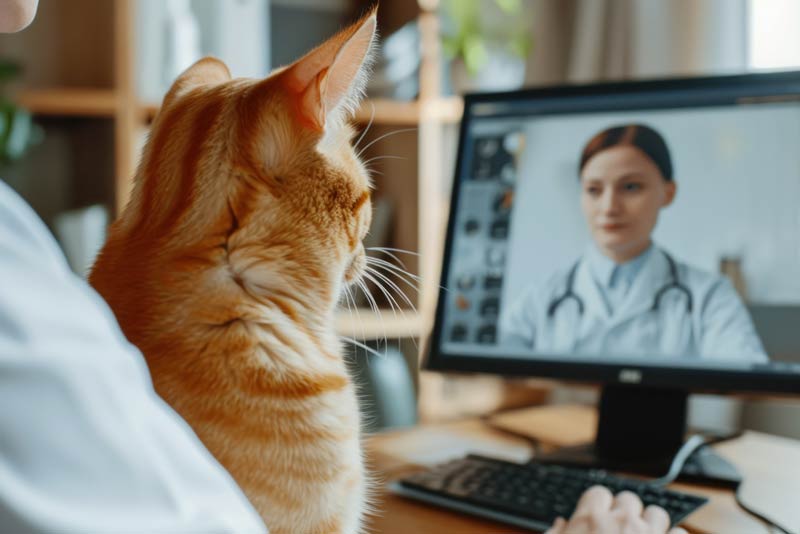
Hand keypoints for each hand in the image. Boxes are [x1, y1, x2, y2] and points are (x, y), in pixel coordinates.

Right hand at [544, 486, 687, 533]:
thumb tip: (561, 524)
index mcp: (589, 521)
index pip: (598, 493)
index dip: (599, 506)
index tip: (598, 518)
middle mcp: (621, 522)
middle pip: (628, 499)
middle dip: (626, 513)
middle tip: (621, 532)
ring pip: (657, 513)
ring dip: (652, 525)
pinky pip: (680, 533)